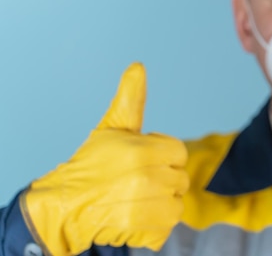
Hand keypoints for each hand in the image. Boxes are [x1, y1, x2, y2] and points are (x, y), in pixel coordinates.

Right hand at [21, 63, 188, 255]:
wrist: (65, 206)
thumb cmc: (91, 164)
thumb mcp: (112, 128)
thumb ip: (131, 99)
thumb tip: (138, 67)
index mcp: (143, 151)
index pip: (179, 153)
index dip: (163, 156)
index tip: (143, 161)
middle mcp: (147, 178)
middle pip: (180, 180)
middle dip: (163, 180)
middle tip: (135, 182)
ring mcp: (146, 206)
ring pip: (176, 205)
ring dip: (160, 205)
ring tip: (136, 200)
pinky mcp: (143, 230)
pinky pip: (166, 229)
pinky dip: (154, 228)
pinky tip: (133, 218)